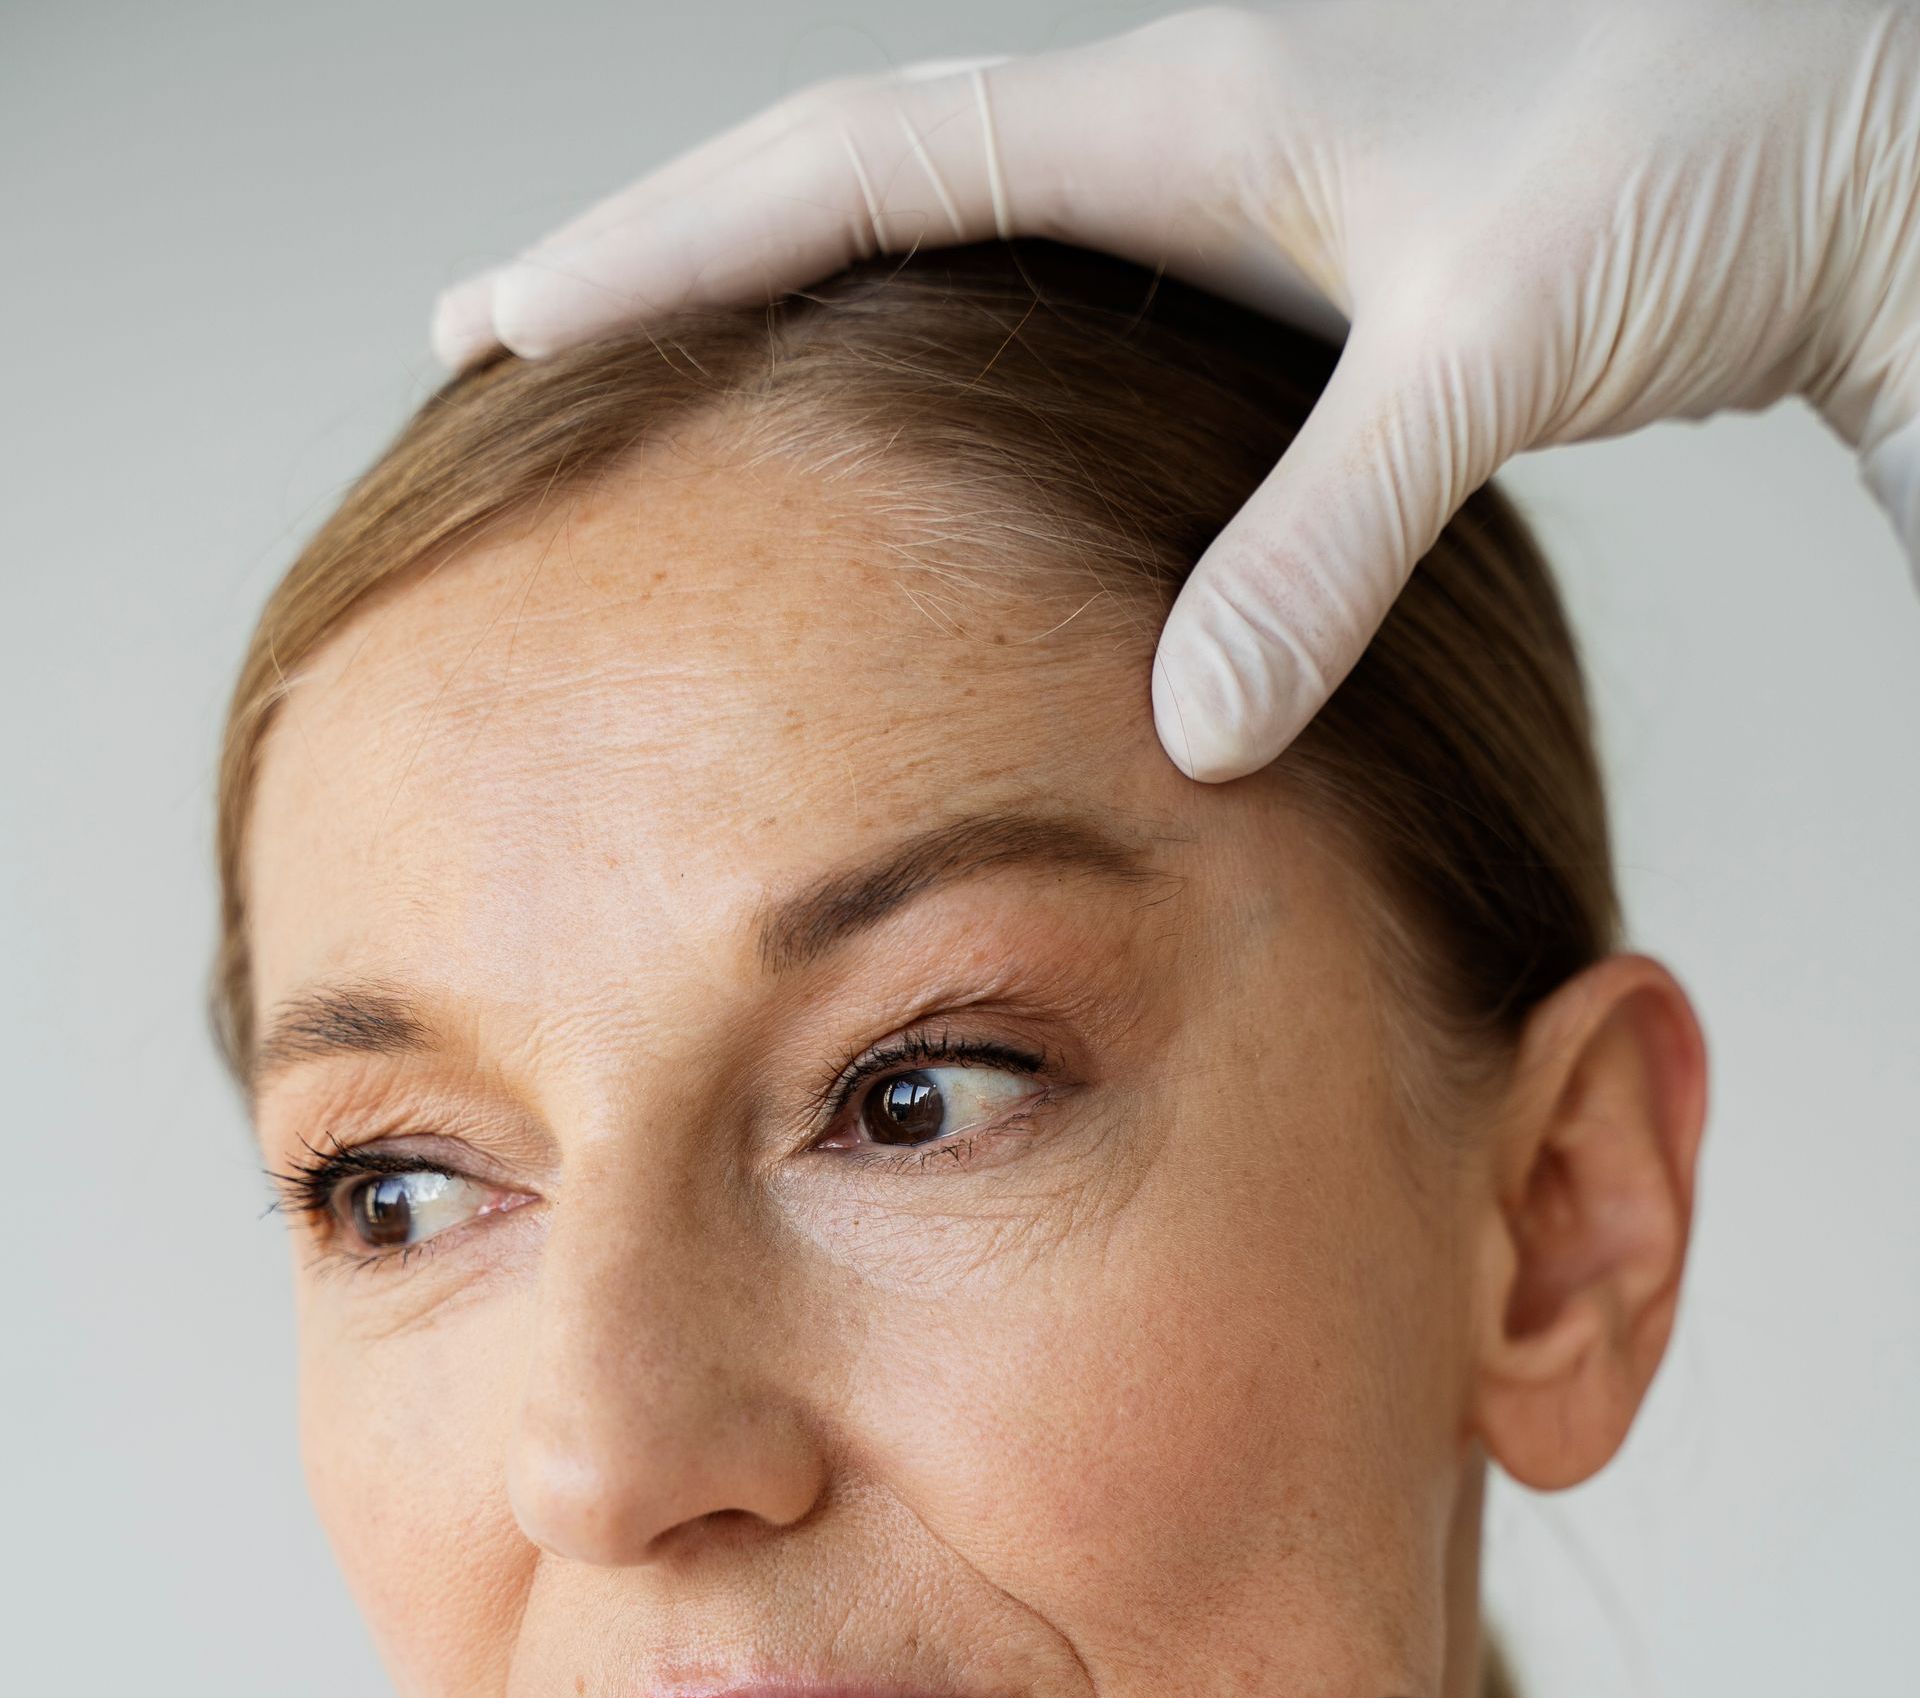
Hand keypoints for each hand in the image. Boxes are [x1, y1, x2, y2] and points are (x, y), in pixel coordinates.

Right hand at [428, 2, 1919, 783]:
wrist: (1853, 122)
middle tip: (502, 345)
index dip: (666, 239)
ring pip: (949, 240)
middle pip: (854, 179)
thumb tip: (1186, 720)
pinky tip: (916, 444)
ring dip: (795, 307)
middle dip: (671, 258)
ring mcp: (1236, 191)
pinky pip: (1065, 308)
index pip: (855, 159)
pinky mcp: (1299, 269)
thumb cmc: (1706, 154)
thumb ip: (1330, 530)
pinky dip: (952, 369)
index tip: (506, 310)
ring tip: (656, 396)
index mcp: (1188, 107)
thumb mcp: (1496, 344)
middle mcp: (1185, 127)